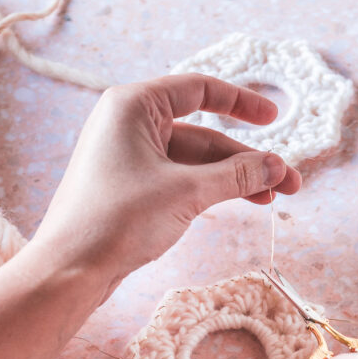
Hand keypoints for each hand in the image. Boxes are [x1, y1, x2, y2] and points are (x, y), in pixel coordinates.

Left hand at [34, 74, 300, 295]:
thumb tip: (277, 167)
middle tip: (287, 181)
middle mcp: (129, 125)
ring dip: (233, 178)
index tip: (274, 116)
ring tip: (273, 198)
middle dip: (247, 159)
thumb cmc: (117, 219)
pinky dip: (210, 190)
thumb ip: (236, 175)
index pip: (198, 89)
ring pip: (195, 161)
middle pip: (203, 133)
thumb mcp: (187, 192)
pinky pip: (180, 180)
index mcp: (134, 106)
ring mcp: (129, 158)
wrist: (69, 269)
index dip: (241, 102)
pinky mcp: (131, 188)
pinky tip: (240, 202)